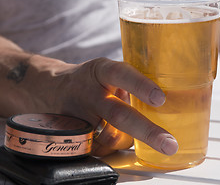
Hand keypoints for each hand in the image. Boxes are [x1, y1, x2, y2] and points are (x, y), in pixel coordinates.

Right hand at [54, 57, 177, 156]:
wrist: (50, 88)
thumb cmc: (90, 81)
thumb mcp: (108, 72)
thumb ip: (130, 85)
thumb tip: (168, 104)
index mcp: (101, 71)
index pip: (121, 74)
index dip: (140, 86)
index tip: (160, 99)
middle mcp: (90, 93)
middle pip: (118, 114)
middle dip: (146, 131)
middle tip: (169, 144)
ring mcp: (80, 116)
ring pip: (110, 137)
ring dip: (128, 141)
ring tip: (138, 136)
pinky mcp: (74, 135)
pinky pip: (100, 149)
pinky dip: (113, 148)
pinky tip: (117, 141)